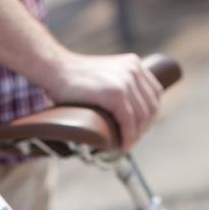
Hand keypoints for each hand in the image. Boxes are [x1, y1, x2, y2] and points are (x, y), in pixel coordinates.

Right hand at [46, 53, 163, 152]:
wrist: (54, 70)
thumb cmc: (73, 79)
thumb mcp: (104, 76)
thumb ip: (117, 85)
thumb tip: (123, 112)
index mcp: (133, 64)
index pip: (154, 94)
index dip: (148, 116)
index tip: (137, 130)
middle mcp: (133, 69)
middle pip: (151, 107)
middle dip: (143, 129)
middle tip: (129, 141)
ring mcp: (125, 80)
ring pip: (142, 117)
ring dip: (136, 136)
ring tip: (124, 145)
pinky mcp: (115, 93)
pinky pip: (129, 121)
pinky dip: (128, 136)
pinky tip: (122, 145)